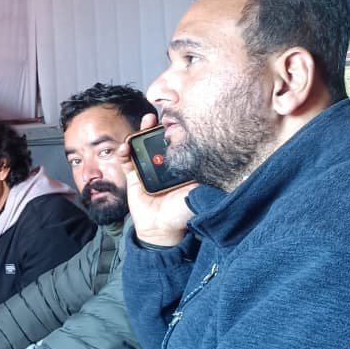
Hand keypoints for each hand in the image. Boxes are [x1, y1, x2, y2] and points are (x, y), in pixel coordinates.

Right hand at [120, 114, 196, 246]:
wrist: (161, 230)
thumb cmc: (181, 214)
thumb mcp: (199, 194)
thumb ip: (207, 181)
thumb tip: (225, 165)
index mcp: (179, 168)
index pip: (176, 145)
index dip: (174, 132)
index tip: (174, 121)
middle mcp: (163, 167)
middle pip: (157, 142)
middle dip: (155, 128)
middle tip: (155, 117)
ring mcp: (147, 171)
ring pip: (141, 147)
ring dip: (139, 134)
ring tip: (143, 124)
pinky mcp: (134, 178)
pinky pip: (127, 162)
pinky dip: (124, 152)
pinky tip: (124, 147)